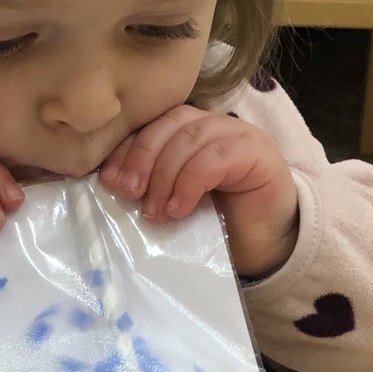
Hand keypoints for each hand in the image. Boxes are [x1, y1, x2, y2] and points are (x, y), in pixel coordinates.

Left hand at [99, 107, 298, 279]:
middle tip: (128, 193)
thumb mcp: (174, 201)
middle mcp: (214, 125)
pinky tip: (178, 208)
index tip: (108, 180)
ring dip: (164, 175)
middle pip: (170, 124)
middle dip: (142, 158)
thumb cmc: (217, 226)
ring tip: (154, 211)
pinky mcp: (258, 154)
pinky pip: (215, 158)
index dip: (127, 149)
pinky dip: (190, 183)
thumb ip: (150, 186)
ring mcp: (239, 135)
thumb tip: (111, 183)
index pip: (153, 124)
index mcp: (190, 130)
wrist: (264, 247)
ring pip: (190, 139)